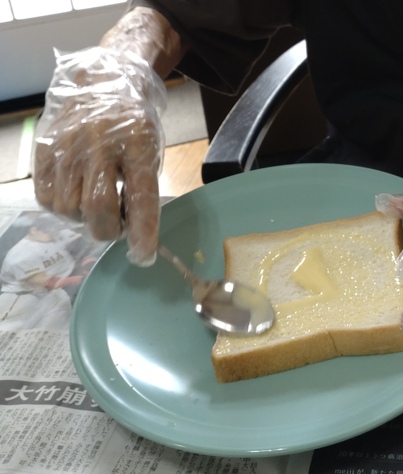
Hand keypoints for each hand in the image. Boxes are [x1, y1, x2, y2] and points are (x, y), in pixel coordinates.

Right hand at [33, 47, 166, 265]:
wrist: (103, 81)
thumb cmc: (133, 126)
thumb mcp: (150, 151)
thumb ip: (142, 187)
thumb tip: (133, 233)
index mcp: (138, 144)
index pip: (142, 196)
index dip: (143, 231)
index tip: (144, 256)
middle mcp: (99, 145)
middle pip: (97, 207)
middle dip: (109, 230)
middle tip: (118, 227)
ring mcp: (67, 145)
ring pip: (68, 207)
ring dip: (84, 218)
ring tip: (96, 204)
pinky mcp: (43, 149)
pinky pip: (46, 197)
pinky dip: (61, 207)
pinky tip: (74, 195)